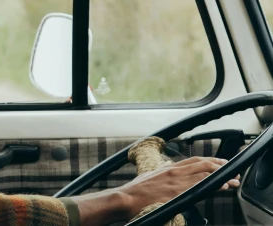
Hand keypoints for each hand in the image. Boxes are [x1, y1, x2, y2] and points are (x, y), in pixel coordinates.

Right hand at [118, 156, 240, 216]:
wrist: (125, 198)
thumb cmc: (134, 192)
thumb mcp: (149, 179)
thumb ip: (162, 178)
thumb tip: (168, 182)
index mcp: (167, 168)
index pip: (192, 161)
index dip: (208, 161)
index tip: (218, 162)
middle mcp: (174, 172)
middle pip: (202, 164)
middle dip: (218, 166)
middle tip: (230, 168)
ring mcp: (176, 181)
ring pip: (204, 174)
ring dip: (221, 176)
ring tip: (232, 179)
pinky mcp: (178, 192)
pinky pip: (200, 186)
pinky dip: (214, 184)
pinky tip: (222, 186)